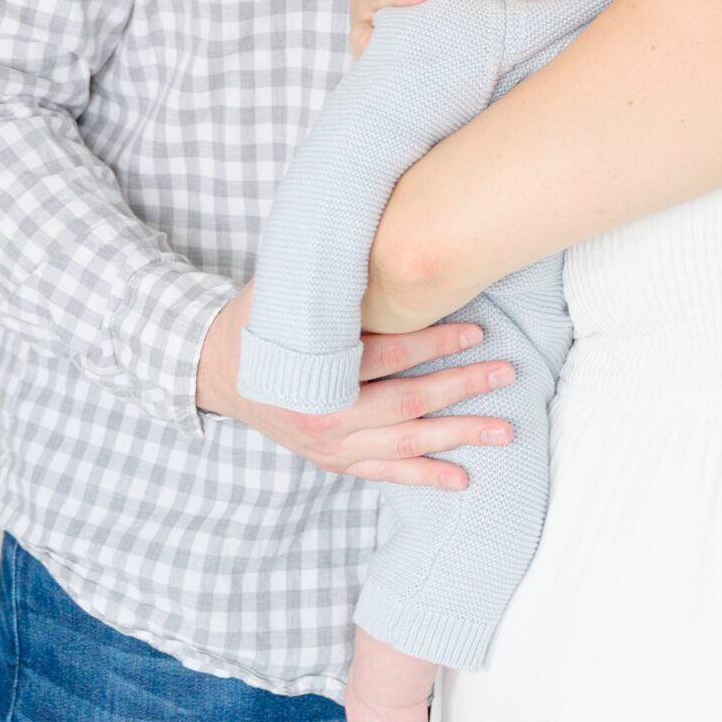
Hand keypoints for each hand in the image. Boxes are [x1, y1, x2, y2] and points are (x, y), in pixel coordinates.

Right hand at [196, 284, 514, 490]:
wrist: (217, 369)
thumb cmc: (258, 322)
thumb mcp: (286, 293)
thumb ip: (332, 281)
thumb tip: (389, 245)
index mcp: (312, 372)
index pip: (385, 357)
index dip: (433, 343)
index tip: (475, 331)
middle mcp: (324, 417)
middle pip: (405, 404)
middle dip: (460, 388)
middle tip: (504, 372)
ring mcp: (331, 446)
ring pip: (404, 443)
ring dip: (457, 435)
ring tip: (502, 429)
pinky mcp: (334, 460)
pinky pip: (386, 472)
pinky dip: (424, 476)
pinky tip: (461, 477)